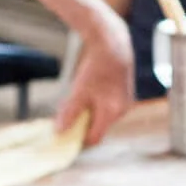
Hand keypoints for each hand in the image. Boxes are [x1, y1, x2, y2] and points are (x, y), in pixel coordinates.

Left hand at [57, 25, 134, 146]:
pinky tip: (90, 92)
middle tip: (68, 114)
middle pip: (99, 128)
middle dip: (83, 124)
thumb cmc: (95, 69)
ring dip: (90, 114)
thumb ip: (70, 114)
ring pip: (103, 117)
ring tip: (79, 99)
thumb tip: (59, 132)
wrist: (112, 45)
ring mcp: (125, 103)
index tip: (66, 135)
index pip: (95, 138)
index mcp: (112, 113)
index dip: (79, 140)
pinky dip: (97, 105)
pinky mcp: (125, 95)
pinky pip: (109, 107)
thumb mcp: (79, 92)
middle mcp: (122, 111)